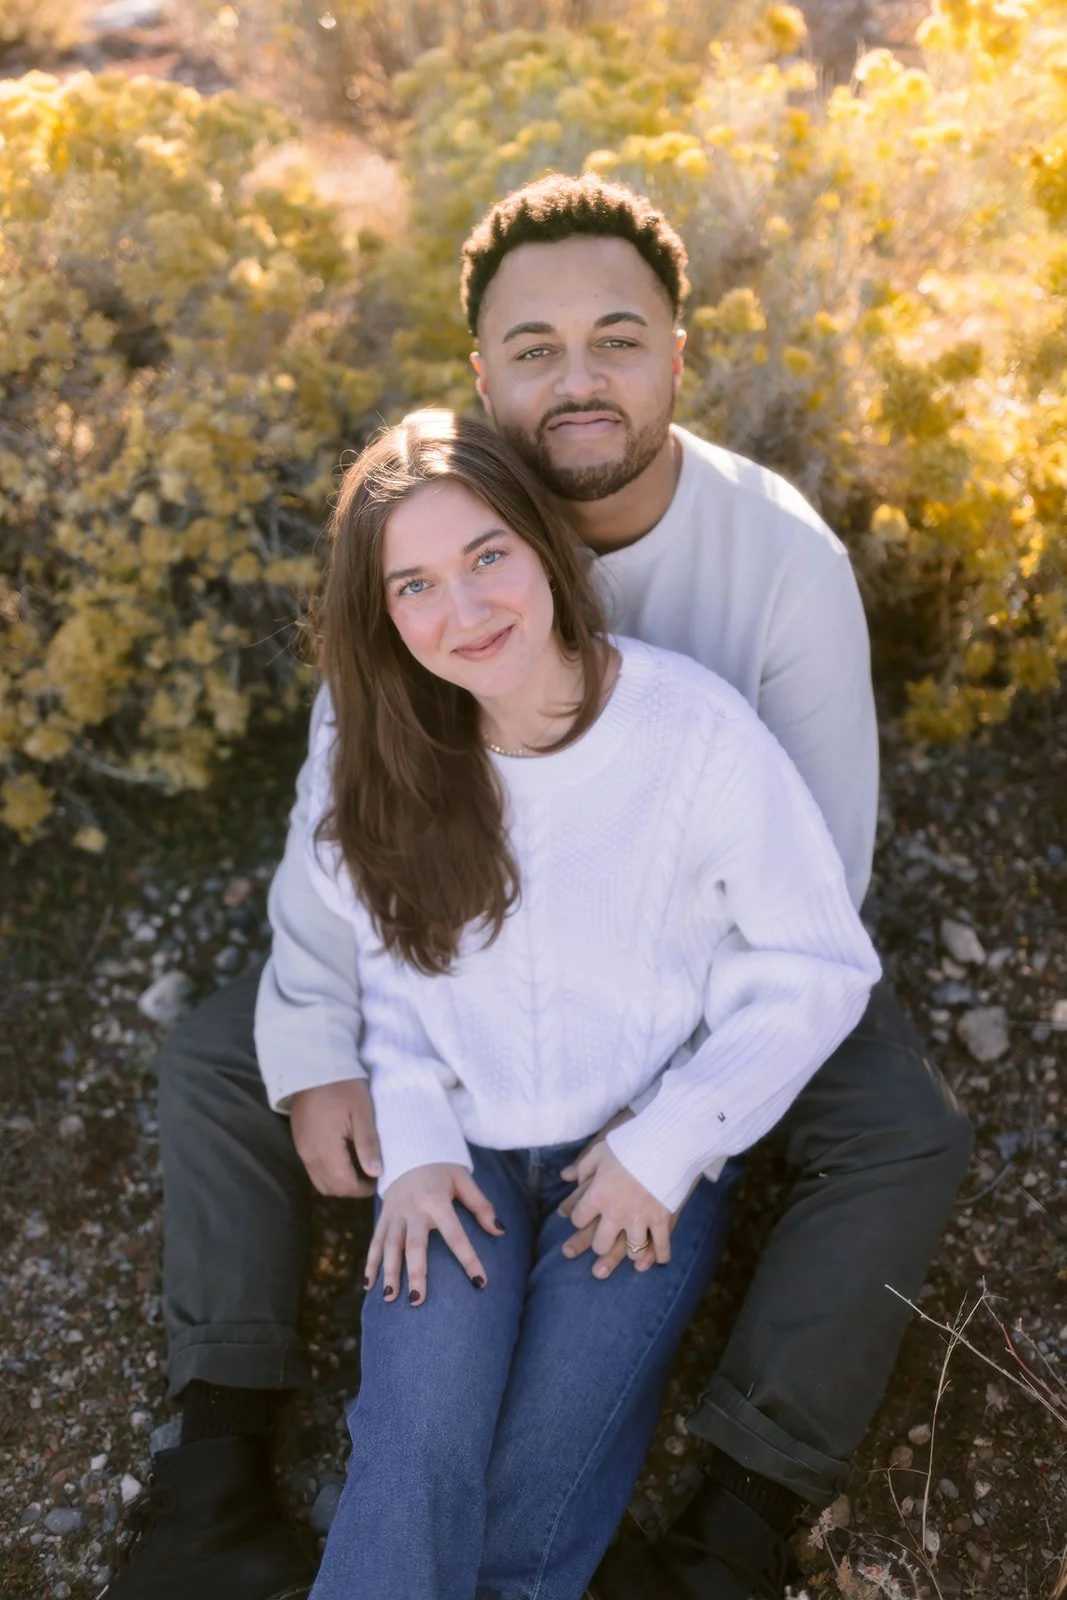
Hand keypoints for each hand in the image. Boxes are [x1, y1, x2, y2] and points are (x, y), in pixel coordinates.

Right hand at [290, 1079, 382, 1197]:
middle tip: (370, 1178)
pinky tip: (344, 1158)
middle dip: (351, 1189)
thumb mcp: (362, 1111)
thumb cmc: (343, 1086)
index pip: (344, 1184)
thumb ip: (368, 1143)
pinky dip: (329, 1171)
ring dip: (339, 1182)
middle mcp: (309, 1155)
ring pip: (319, 1180)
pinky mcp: (299, 1142)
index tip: (378, 1182)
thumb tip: (376, 1173)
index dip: (362, 1189)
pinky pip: (313, 1168)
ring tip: (359, 1169)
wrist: (313, 1065)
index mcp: (325, 1149)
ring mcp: (301, 1149)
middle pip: (330, 1188)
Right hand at [364, 1163, 504, 1305]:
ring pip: (389, 1246)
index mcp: (437, 1200)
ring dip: (389, 1273)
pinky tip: (369, 1286)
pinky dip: (370, 1263)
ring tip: (391, 1299)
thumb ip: (481, 1205)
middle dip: (415, 1273)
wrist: (410, 1149)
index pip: (455, 1234)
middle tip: (418, 1300)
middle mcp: (413, 1209)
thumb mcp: (463, 1180)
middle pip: (414, 1245)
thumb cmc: (442, 1169)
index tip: (480, 1283)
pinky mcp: (383, 1216)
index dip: (468, 1259)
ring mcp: (395, 1214)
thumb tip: (500, 1232)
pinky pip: (374, 1242)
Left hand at [561, 1141, 671, 1279]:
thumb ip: (582, 1166)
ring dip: (632, 1252)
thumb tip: (565, 1176)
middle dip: (600, 1245)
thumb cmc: (629, 1145)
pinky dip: (660, 1255)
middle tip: (604, 1241)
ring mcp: (639, 1219)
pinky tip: (659, 1259)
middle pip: (601, 1244)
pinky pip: (660, 1246)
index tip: (583, 1218)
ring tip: (632, 1250)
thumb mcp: (600, 1151)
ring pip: (631, 1251)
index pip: (578, 1219)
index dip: (579, 1219)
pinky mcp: (662, 1220)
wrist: (664, 1143)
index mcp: (597, 1196)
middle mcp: (615, 1213)